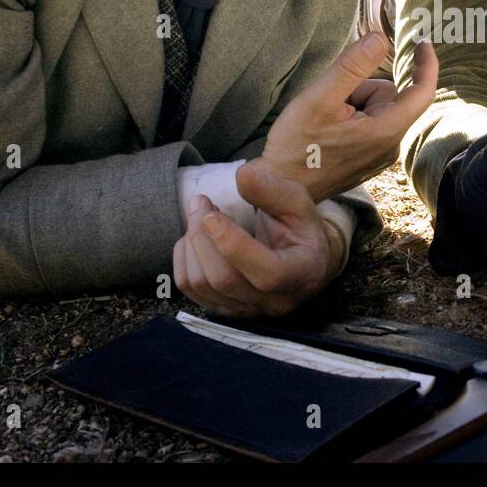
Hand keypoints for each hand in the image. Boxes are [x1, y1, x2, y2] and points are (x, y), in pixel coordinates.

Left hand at [172, 161, 346, 318]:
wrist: (303, 260)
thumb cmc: (301, 229)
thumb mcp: (297, 202)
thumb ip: (272, 190)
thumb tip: (243, 175)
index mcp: (301, 274)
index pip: (266, 272)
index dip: (233, 244)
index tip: (211, 213)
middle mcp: (274, 302)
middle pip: (224, 279)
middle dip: (202, 236)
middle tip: (201, 202)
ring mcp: (247, 311)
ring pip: (201, 285)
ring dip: (191, 244)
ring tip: (200, 216)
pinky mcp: (224, 310)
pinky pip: (190, 289)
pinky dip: (183, 258)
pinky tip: (196, 238)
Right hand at [256, 32, 437, 201]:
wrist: (280, 188)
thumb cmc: (296, 147)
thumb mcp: (319, 98)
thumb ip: (352, 66)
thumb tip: (381, 38)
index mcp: (386, 131)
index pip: (422, 92)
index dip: (426, 65)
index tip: (423, 42)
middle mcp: (389, 146)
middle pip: (389, 96)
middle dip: (360, 88)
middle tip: (328, 103)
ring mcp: (379, 155)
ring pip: (375, 108)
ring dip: (352, 103)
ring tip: (324, 120)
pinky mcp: (367, 159)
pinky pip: (368, 124)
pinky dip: (351, 117)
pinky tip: (327, 130)